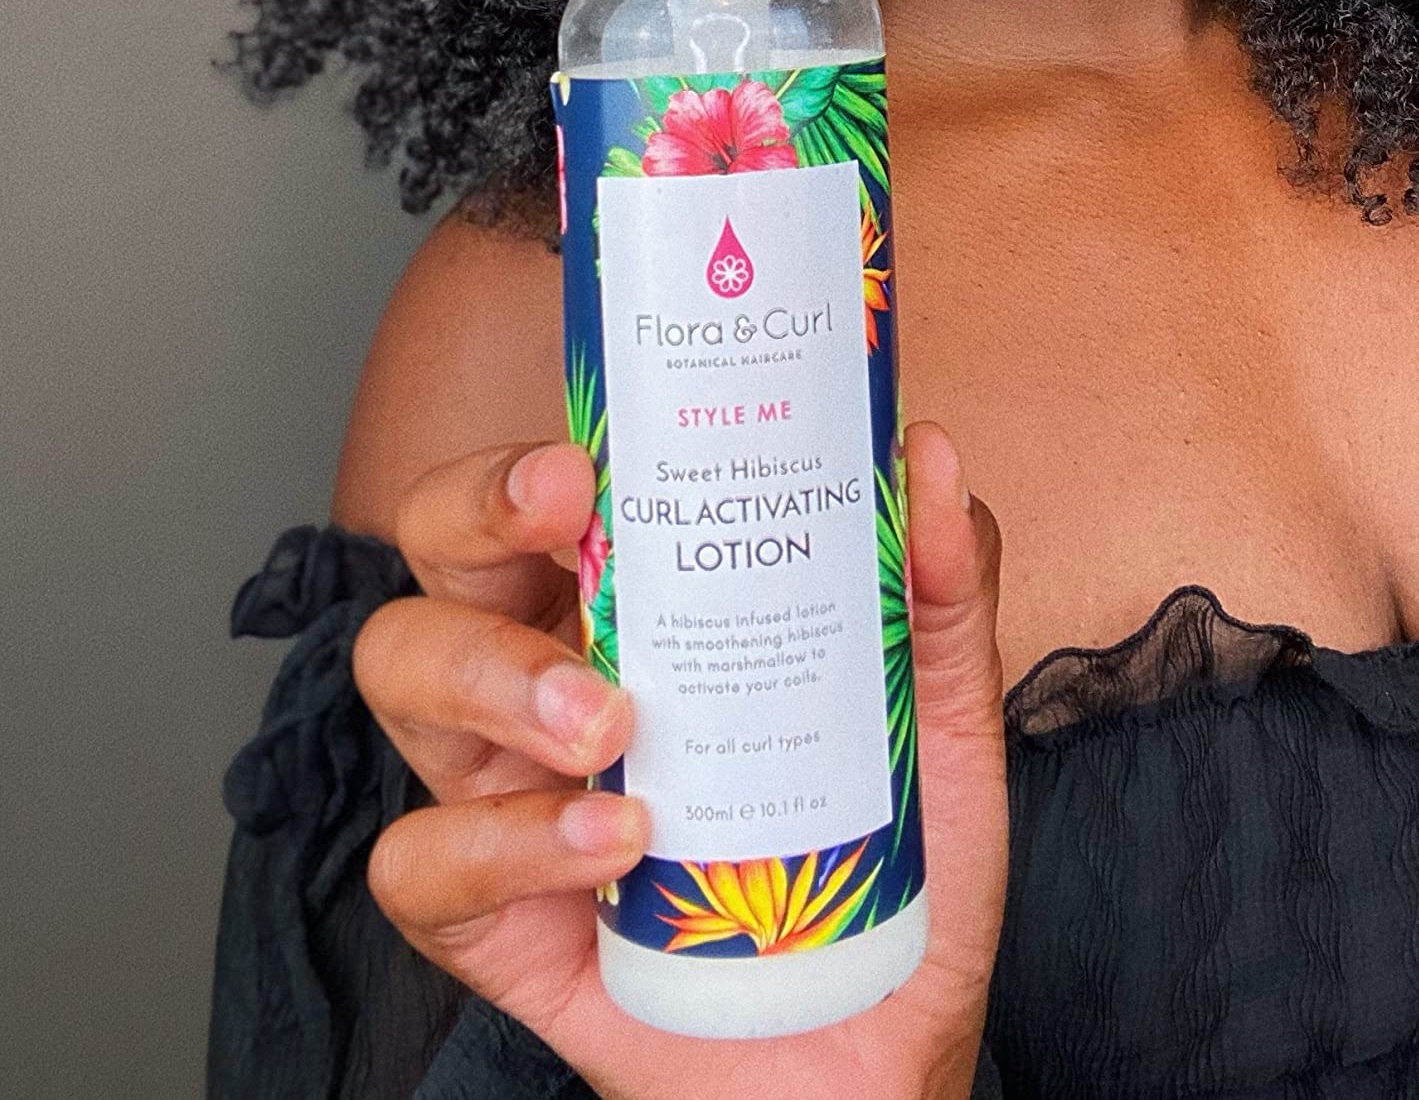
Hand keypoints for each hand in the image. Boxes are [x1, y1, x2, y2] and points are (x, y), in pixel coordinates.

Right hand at [353, 422, 1007, 1099]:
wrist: (878, 1050)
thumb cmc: (881, 862)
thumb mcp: (936, 714)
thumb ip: (941, 588)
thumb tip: (931, 456)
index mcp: (631, 603)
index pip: (540, 489)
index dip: (533, 453)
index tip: (589, 457)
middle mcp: (544, 676)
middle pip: (434, 545)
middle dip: (476, 514)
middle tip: (566, 522)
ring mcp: (503, 794)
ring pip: (401, 671)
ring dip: (494, 674)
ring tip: (611, 721)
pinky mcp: (490, 923)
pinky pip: (422, 863)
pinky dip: (507, 843)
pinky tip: (611, 847)